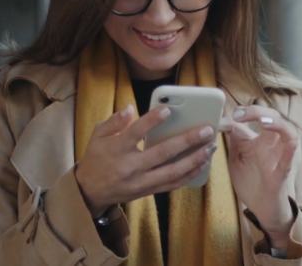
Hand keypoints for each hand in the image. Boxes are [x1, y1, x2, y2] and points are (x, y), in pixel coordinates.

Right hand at [75, 105, 216, 217]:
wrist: (90, 192)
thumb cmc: (96, 159)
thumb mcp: (97, 136)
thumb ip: (113, 121)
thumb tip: (129, 108)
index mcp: (117, 149)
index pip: (136, 132)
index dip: (152, 120)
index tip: (168, 109)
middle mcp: (131, 166)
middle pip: (162, 153)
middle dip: (187, 141)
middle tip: (206, 129)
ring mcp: (141, 181)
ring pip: (172, 171)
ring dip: (194, 159)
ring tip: (210, 147)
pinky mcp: (148, 191)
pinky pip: (172, 184)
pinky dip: (189, 175)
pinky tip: (202, 164)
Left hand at [222, 106, 298, 247]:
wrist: (260, 208)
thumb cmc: (250, 180)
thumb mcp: (236, 155)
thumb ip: (232, 138)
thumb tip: (220, 119)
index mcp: (259, 139)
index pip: (255, 117)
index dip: (242, 112)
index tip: (225, 114)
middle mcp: (271, 145)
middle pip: (274, 118)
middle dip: (258, 111)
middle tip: (239, 114)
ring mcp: (277, 159)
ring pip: (288, 135)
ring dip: (277, 124)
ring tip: (263, 121)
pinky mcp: (279, 176)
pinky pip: (287, 162)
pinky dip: (289, 152)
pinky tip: (290, 144)